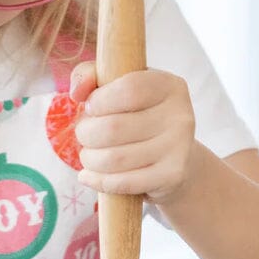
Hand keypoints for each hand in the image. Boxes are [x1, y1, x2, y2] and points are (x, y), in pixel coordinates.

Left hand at [70, 63, 196, 202]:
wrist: (173, 159)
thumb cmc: (136, 117)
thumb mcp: (114, 87)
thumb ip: (90, 76)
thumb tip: (77, 92)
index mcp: (168, 86)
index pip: (128, 89)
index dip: (99, 100)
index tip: (91, 108)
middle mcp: (180, 115)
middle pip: (113, 127)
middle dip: (86, 134)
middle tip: (85, 135)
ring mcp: (179, 147)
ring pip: (114, 158)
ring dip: (89, 159)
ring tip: (89, 155)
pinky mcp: (173, 176)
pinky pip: (123, 182)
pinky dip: (97, 180)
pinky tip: (88, 176)